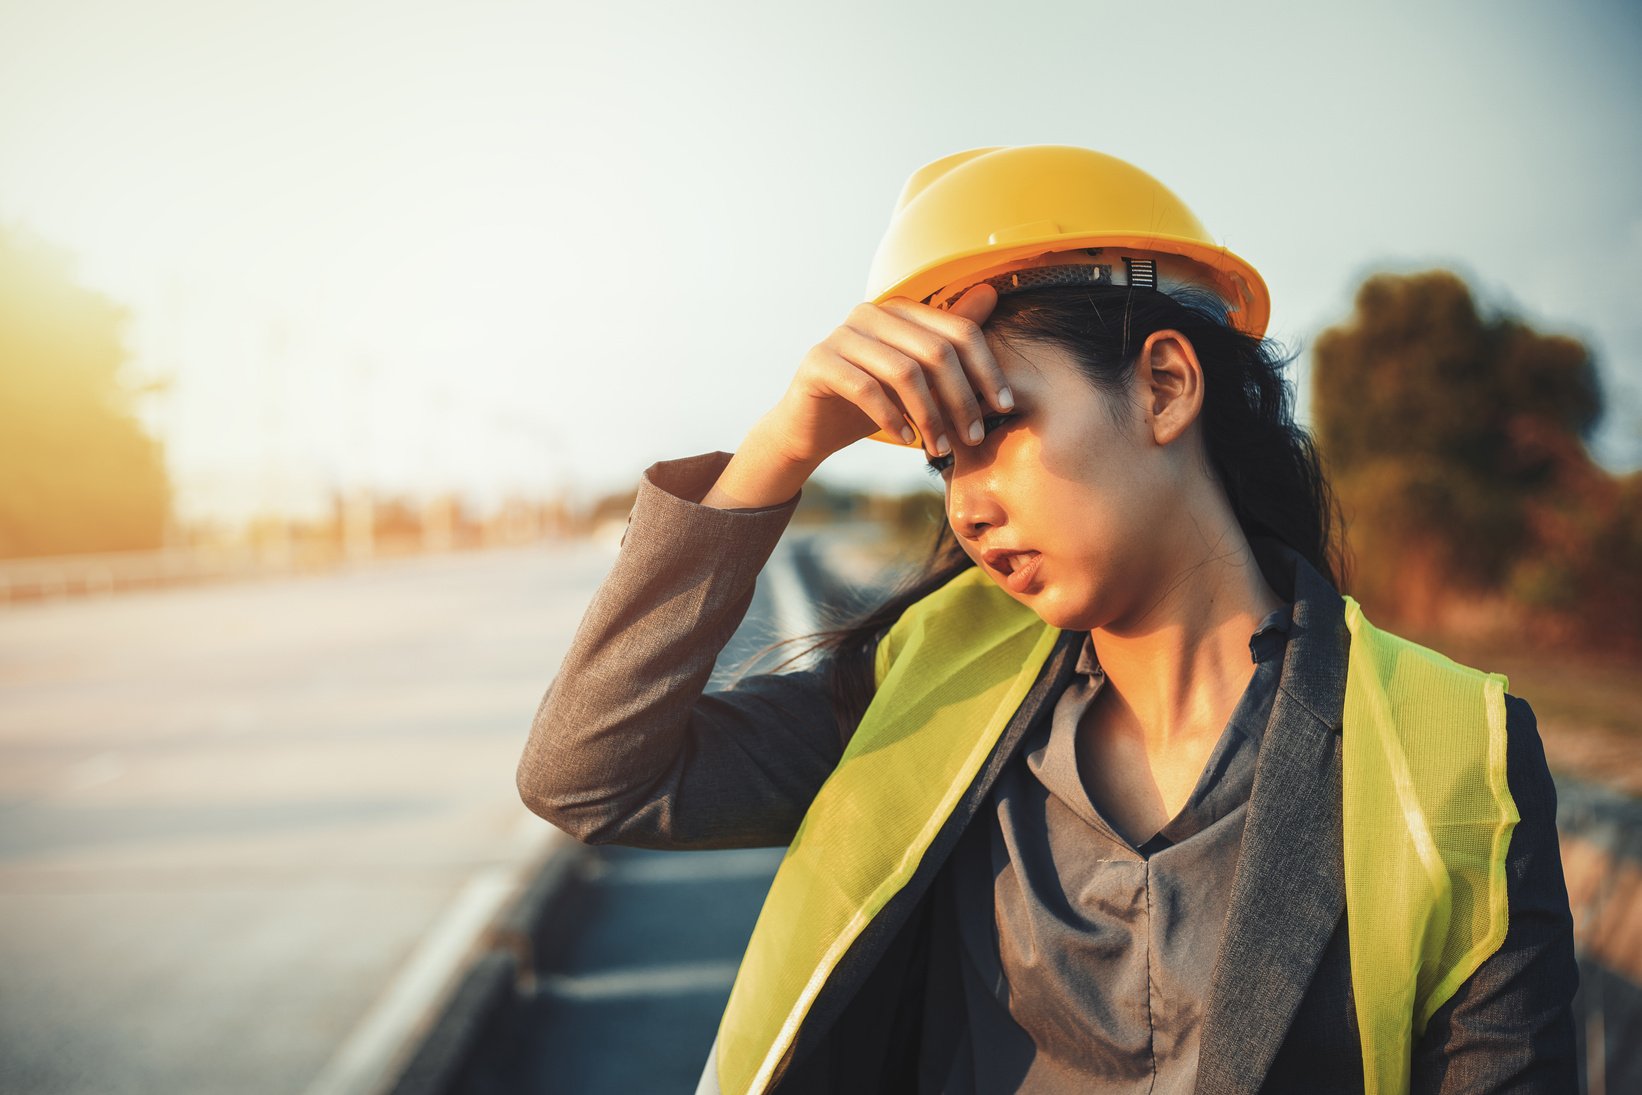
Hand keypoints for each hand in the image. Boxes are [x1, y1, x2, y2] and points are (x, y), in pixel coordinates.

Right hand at [757, 283, 1011, 466]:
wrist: (812, 427)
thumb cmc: (872, 401)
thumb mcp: (918, 375)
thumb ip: (950, 340)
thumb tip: (991, 293)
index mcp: (900, 309)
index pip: (958, 332)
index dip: (987, 370)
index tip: (1004, 408)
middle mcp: (870, 313)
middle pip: (935, 352)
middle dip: (961, 399)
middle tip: (973, 438)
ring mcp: (841, 335)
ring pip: (904, 372)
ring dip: (930, 416)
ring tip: (941, 448)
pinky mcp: (819, 362)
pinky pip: (866, 389)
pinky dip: (892, 418)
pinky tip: (907, 440)